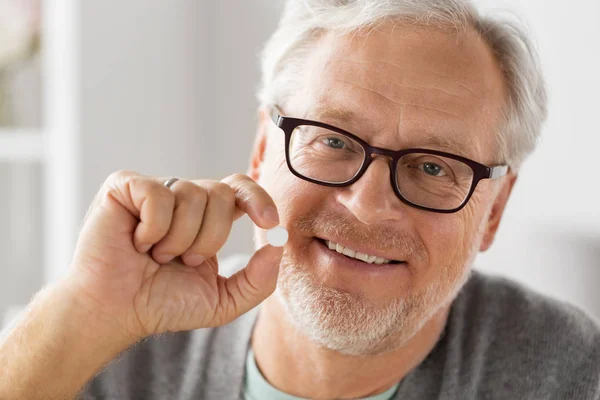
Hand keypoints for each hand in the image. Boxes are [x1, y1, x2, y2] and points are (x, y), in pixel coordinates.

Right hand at [64, 171, 282, 342]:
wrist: (116, 311)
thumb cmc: (163, 304)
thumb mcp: (221, 301)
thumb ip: (258, 280)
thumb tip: (277, 244)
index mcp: (208, 218)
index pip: (241, 189)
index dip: (258, 198)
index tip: (269, 221)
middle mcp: (184, 199)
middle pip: (222, 194)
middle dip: (209, 238)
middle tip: (183, 261)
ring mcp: (155, 190)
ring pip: (192, 194)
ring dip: (178, 238)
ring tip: (156, 255)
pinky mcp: (125, 187)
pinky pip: (157, 195)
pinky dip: (153, 228)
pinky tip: (136, 242)